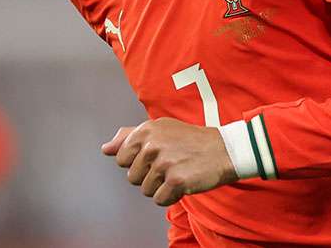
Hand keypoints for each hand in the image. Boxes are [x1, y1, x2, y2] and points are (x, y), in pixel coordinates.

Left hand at [102, 117, 236, 206]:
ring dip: (161, 187)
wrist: (225, 150)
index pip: (121, 159)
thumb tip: (105, 149)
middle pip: (132, 178)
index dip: (138, 163)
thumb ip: (130, 138)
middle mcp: (152, 145)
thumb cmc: (190, 141)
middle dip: (149, 176)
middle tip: (171, 164)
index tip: (156, 156)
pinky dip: (171, 197)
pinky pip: (160, 200)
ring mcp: (164, 163)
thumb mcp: (160, 130)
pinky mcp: (176, 180)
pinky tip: (184, 182)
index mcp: (146, 130)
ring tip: (179, 171)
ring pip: (146, 190)